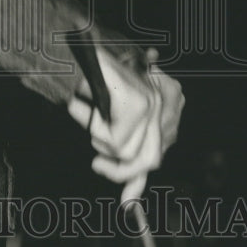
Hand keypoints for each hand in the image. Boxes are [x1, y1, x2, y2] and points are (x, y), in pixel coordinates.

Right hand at [68, 45, 183, 202]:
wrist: (76, 42)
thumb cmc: (90, 73)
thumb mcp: (111, 116)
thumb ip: (124, 154)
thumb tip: (130, 204)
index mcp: (169, 100)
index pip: (158, 150)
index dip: (138, 179)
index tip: (127, 204)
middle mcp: (169, 100)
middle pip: (149, 160)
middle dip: (120, 170)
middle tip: (98, 164)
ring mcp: (155, 102)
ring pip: (127, 154)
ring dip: (99, 139)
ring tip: (86, 116)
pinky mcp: (138, 106)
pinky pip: (114, 142)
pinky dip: (93, 128)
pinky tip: (84, 106)